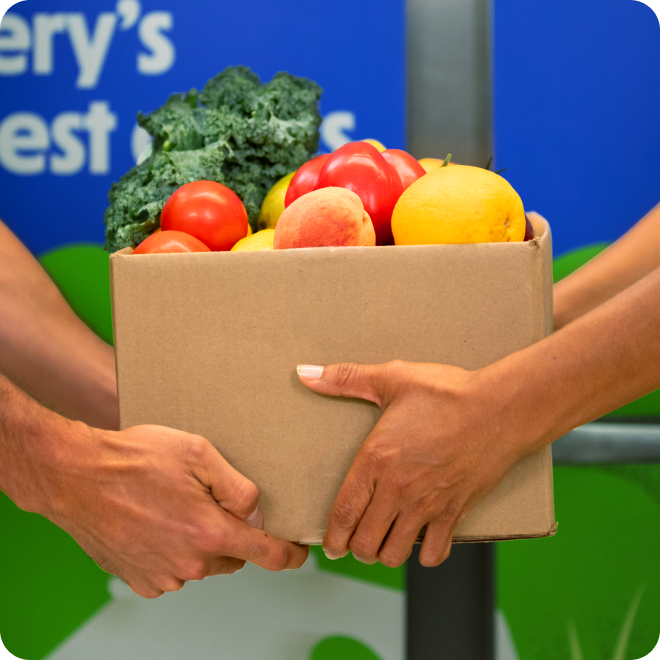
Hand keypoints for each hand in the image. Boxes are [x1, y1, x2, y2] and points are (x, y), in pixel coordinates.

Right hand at [28, 422, 307, 597]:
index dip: (290, 554)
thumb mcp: (197, 453)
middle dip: (232, 532)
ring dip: (200, 541)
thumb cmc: (134, 459)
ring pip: (202, 563)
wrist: (74, 476)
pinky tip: (156, 521)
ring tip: (175, 505)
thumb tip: (257, 513)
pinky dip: (175, 551)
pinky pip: (174, 569)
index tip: (300, 553)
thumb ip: (237, 486)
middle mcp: (189, 564)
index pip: (267, 555)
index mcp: (209, 534)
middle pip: (233, 556)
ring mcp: (162, 576)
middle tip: (211, 500)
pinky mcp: (140, 580)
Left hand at [297, 361, 525, 567]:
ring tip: (384, 540)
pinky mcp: (456, 510)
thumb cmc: (447, 392)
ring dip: (386, 552)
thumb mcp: (392, 378)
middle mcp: (399, 489)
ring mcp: (428, 503)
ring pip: (396, 552)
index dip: (333, 536)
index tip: (331, 546)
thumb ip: (344, 378)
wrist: (502, 408)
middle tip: (355, 542)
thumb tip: (304, 372)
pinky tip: (422, 539)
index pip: (344, 512)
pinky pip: (435, 552)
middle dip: (356, 548)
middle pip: (366, 542)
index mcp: (377, 459)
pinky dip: (426, 553)